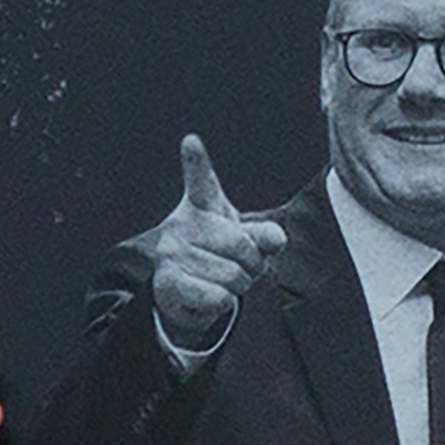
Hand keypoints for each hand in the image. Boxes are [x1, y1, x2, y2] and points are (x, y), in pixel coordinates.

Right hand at [151, 132, 286, 352]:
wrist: (185, 291)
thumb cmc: (220, 255)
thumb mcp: (245, 239)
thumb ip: (264, 235)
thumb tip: (277, 239)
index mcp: (202, 206)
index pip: (202, 181)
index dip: (197, 161)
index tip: (191, 141)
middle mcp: (182, 225)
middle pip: (241, 244)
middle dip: (254, 264)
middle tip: (245, 266)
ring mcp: (171, 253)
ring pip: (233, 276)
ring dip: (240, 287)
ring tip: (227, 282)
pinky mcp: (167, 282)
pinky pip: (216, 297)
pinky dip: (225, 302)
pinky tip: (215, 296)